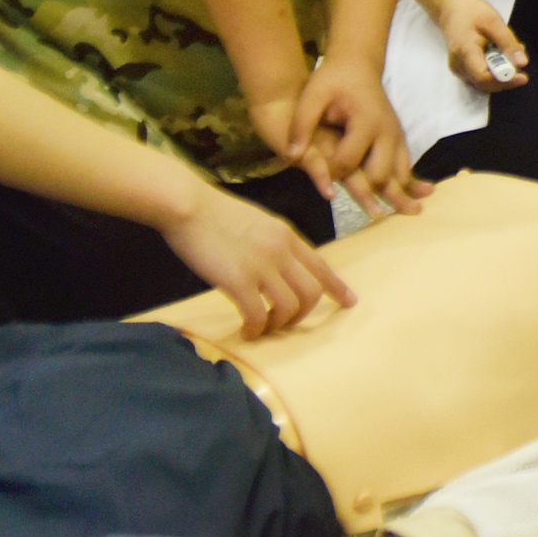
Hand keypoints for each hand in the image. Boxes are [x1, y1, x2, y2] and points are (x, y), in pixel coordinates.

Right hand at [157, 189, 354, 336]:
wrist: (187, 205)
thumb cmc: (212, 213)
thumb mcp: (256, 222)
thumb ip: (271, 243)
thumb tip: (275, 268)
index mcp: (286, 235)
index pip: (321, 266)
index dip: (337, 287)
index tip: (349, 302)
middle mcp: (281, 251)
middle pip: (312, 292)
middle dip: (303, 314)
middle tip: (285, 323)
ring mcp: (263, 266)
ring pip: (291, 307)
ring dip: (279, 324)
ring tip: (261, 328)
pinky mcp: (240, 281)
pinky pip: (259, 316)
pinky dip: (256, 330)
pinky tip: (247, 332)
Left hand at [288, 55, 425, 218]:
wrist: (357, 64)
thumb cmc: (332, 79)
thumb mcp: (312, 95)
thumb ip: (301, 124)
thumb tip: (292, 156)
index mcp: (365, 121)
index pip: (349, 160)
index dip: (333, 172)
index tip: (323, 178)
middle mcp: (386, 131)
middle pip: (380, 173)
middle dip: (372, 191)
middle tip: (370, 211)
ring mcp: (396, 135)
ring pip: (400, 171)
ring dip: (401, 191)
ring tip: (412, 212)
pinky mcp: (398, 137)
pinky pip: (405, 164)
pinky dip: (407, 181)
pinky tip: (413, 195)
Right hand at [435, 0, 528, 91]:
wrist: (451, 9)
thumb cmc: (471, 12)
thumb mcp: (493, 21)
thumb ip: (508, 43)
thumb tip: (522, 63)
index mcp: (465, 51)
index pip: (483, 77)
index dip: (504, 81)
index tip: (523, 77)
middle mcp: (458, 65)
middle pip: (485, 84)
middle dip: (506, 79)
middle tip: (519, 62)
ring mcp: (458, 69)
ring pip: (484, 83)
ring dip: (501, 75)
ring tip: (510, 54)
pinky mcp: (462, 70)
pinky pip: (481, 77)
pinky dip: (494, 72)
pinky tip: (500, 56)